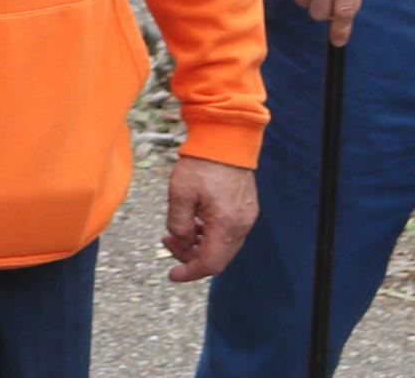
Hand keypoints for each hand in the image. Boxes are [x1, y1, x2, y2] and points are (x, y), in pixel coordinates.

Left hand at [163, 154, 257, 280]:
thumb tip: (183, 241)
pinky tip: (194, 222)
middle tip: (167, 241)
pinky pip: (229, 233)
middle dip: (191, 257)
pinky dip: (210, 235)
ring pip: (223, 246)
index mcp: (225, 225)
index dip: (189, 272)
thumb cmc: (201, 164)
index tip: (172, 275)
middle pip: (217, 258)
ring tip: (176, 231)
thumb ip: (179, 224)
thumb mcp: (179, 194)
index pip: (209, 264)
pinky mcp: (246, 209)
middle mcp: (241, 226)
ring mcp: (246, 218)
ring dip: (199, 245)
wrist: (226, 139)